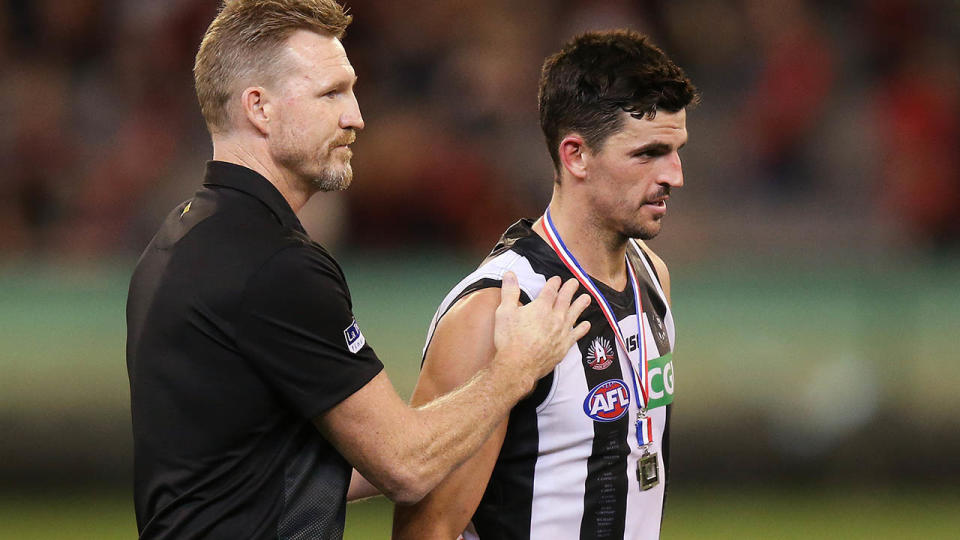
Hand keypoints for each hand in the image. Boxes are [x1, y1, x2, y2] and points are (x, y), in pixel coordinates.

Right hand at [492, 272, 590, 386]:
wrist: (518, 366)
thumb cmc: (509, 339)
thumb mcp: (505, 312)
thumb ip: (509, 291)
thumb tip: (510, 274)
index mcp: (541, 307)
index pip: (551, 290)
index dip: (554, 283)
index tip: (557, 279)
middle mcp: (555, 318)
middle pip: (565, 299)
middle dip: (570, 289)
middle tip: (575, 283)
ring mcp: (561, 332)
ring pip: (574, 314)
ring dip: (581, 305)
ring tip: (586, 298)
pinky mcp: (564, 346)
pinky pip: (577, 334)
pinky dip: (582, 328)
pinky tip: (586, 324)